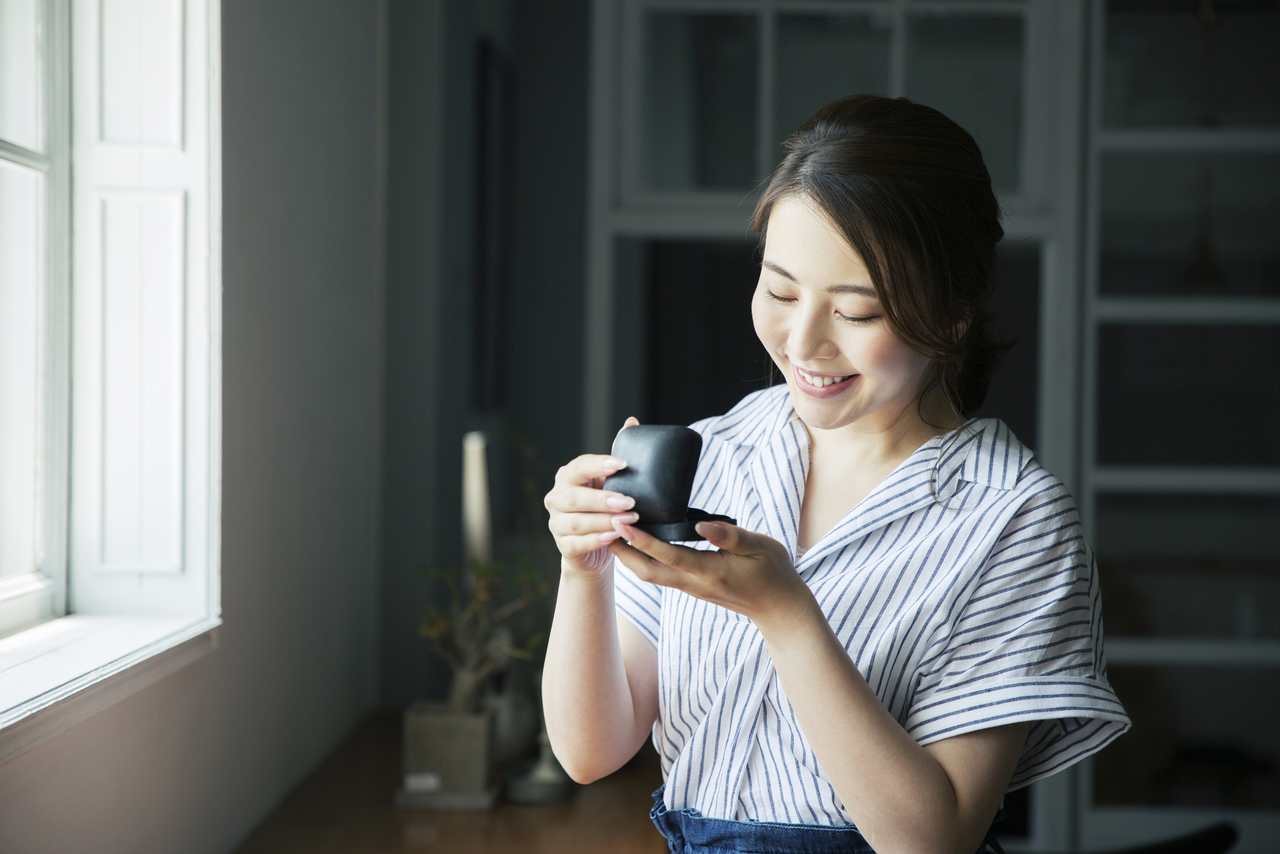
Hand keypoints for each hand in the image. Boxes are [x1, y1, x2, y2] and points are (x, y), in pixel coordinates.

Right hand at [545, 417, 641, 573]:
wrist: (592, 547)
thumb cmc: (602, 507)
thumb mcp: (609, 482)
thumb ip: (617, 456)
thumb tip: (631, 422)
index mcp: (568, 477)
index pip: (579, 466)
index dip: (599, 465)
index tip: (623, 464)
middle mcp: (557, 498)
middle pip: (575, 497)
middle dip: (603, 499)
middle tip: (630, 501)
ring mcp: (557, 523)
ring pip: (577, 522)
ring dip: (604, 521)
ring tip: (629, 520)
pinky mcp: (563, 546)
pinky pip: (578, 543)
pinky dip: (597, 540)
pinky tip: (614, 537)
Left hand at [607, 519, 814, 632]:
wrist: (780, 609)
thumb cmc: (774, 573)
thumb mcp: (760, 547)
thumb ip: (730, 535)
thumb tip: (701, 524)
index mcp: (710, 572)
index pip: (668, 555)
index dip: (643, 540)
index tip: (622, 523)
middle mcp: (695, 584)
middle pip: (647, 571)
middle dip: (623, 551)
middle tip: (602, 527)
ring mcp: (692, 588)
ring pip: (650, 575)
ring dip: (629, 556)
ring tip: (611, 533)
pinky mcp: (693, 587)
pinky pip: (660, 574)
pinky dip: (644, 559)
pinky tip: (637, 544)